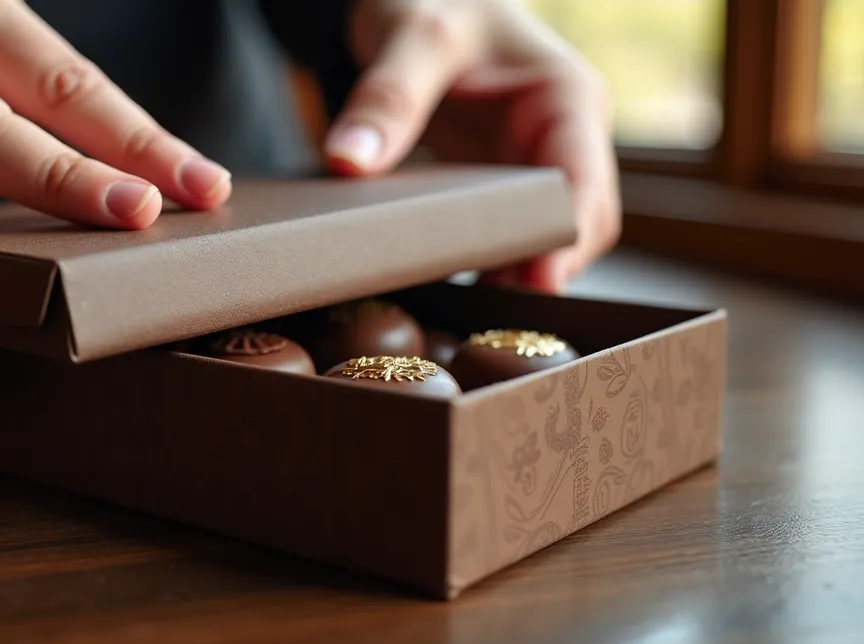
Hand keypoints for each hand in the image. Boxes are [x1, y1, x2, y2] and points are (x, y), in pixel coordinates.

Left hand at [325, 0, 619, 292]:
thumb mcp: (412, 34)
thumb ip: (386, 97)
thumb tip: (348, 163)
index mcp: (566, 99)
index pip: (585, 184)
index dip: (567, 238)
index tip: (538, 283)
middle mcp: (562, 139)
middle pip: (575, 226)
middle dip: (543, 271)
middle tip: (492, 319)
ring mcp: (532, 165)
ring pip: (542, 239)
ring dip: (512, 276)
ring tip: (467, 319)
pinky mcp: (498, 182)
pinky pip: (503, 234)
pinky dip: (484, 262)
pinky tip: (446, 288)